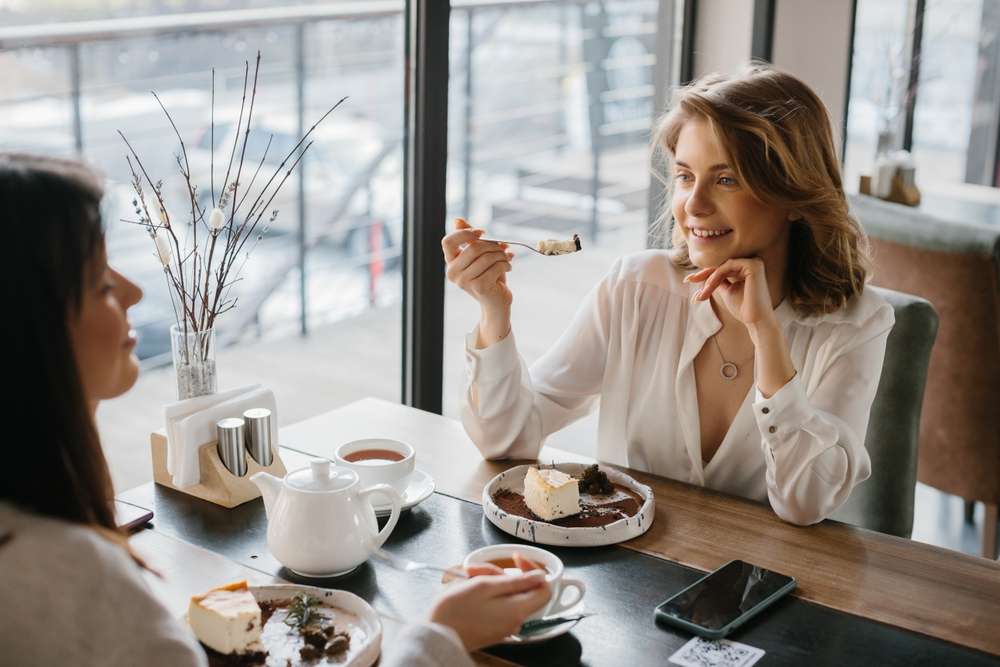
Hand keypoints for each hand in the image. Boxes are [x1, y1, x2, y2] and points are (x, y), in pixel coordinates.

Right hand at [428, 566, 550, 650]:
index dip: (533, 570)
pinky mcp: (493, 628)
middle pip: (521, 589)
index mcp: (518, 611)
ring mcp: (504, 626)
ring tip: (467, 577)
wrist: (435, 636)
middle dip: (501, 573)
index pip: (544, 589)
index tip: (516, 560)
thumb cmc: (455, 610)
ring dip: (490, 581)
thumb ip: (516, 581)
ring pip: (507, 595)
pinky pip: (498, 605)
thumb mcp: (485, 586)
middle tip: (476, 569)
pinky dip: (486, 593)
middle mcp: (515, 621)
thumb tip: (541, 577)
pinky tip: (468, 588)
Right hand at [442, 218, 513, 313]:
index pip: (447, 242)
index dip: (465, 233)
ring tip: (507, 258)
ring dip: (502, 255)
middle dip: (493, 245)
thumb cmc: (488, 276)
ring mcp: (464, 281)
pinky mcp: (479, 287)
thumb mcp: (479, 255)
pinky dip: (506, 264)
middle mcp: (453, 273)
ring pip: (487, 257)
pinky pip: (495, 267)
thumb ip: (469, 238)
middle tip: (503, 247)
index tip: (482, 233)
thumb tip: (457, 219)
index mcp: (450, 263)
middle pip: (473, 248)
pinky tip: (508, 267)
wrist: (496, 302)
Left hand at [685, 258, 775, 327]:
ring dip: (709, 279)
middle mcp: (752, 263)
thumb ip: (717, 281)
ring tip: (702, 294)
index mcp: (746, 269)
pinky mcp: (753, 265)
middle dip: (703, 274)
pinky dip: (716, 276)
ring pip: (722, 265)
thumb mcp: (726, 291)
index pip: (721, 267)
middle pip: (720, 264)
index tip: (688, 280)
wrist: (756, 321)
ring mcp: (754, 262)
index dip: (704, 273)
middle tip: (688, 280)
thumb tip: (701, 274)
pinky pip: (727, 266)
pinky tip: (709, 287)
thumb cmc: (742, 308)